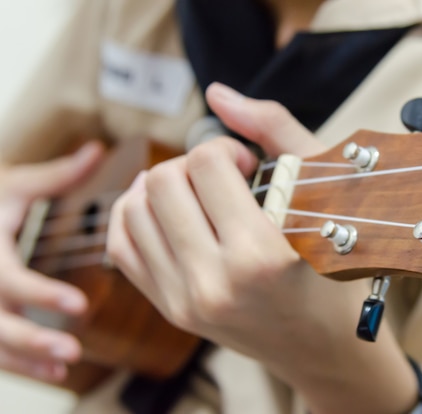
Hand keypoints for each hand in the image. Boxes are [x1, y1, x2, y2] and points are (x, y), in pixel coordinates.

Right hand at [0, 142, 103, 381]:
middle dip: (30, 340)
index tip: (79, 305)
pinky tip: (53, 371)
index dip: (42, 293)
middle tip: (72, 351)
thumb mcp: (15, 185)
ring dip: (26, 358)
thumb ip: (56, 175)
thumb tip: (97, 149)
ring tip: (64, 367)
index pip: (8, 279)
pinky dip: (19, 362)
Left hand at [107, 83, 416, 413]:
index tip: (248, 165)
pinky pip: (121, 245)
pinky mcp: (168, 309)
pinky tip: (167, 211)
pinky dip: (136, 214)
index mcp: (259, 255)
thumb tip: (216, 93)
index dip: (225, 149)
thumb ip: (274, 130)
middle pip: (161, 182)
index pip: (204, 164)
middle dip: (192, 164)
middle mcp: (213, 284)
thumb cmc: (332, 265)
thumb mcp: (321, 190)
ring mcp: (183, 302)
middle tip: (223, 179)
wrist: (321, 343)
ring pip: (133, 208)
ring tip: (198, 194)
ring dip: (163, 185)